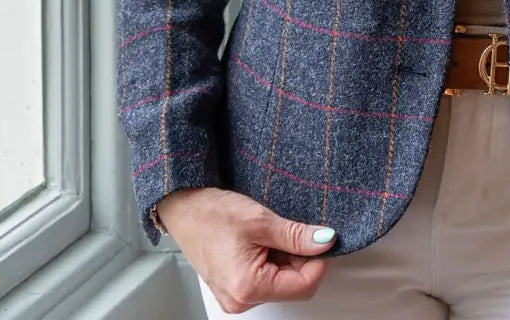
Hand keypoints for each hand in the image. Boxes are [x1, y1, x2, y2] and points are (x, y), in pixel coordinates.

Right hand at [156, 187, 335, 312]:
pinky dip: (271, 261)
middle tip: (287, 231)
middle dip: (299, 259)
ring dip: (285, 259)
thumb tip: (326, 241)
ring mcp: (235, 298)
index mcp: (249, 287)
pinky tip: (261, 242)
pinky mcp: (233, 289)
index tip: (318, 237)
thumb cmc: (213, 214)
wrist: (184, 209)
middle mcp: (241, 301)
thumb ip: (297, 235)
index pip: (304, 286)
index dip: (317, 260)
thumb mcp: (261, 220)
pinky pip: (265, 281)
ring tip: (268, 235)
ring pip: (280, 283)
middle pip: (293, 286)